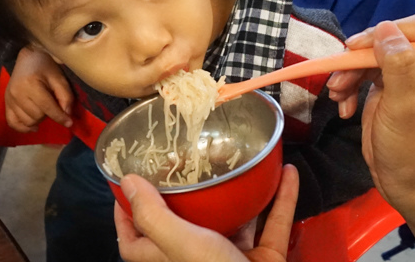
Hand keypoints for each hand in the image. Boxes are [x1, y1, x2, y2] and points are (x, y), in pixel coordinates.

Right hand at [5, 46, 72, 131]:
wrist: (28, 58)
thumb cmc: (46, 66)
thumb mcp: (59, 77)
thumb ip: (65, 95)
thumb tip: (66, 114)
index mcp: (31, 85)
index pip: (47, 107)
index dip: (60, 117)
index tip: (69, 123)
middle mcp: (17, 94)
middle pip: (37, 116)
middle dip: (49, 115)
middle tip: (54, 106)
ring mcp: (9, 99)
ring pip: (27, 121)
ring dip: (38, 120)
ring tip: (44, 110)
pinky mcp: (6, 103)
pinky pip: (12, 123)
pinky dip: (23, 127)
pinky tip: (33, 126)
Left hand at [114, 165, 299, 261]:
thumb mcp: (181, 245)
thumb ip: (154, 216)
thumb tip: (127, 182)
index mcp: (171, 259)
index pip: (136, 241)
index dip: (127, 214)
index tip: (130, 183)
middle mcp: (200, 258)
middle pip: (187, 224)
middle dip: (192, 194)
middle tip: (192, 162)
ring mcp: (234, 258)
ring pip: (236, 220)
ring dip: (242, 193)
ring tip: (241, 163)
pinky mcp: (266, 259)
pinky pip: (275, 222)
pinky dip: (283, 198)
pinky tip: (287, 174)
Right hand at [327, 15, 414, 207]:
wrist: (402, 184)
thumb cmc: (412, 150)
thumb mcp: (405, 106)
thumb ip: (398, 65)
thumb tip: (385, 28)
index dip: (389, 33)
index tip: (357, 45)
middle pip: (395, 39)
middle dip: (364, 56)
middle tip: (341, 69)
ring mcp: (414, 73)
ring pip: (376, 53)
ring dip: (351, 72)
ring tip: (337, 93)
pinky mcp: (393, 83)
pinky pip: (367, 70)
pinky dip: (351, 84)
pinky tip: (343, 104)